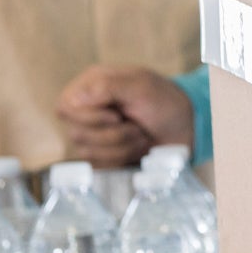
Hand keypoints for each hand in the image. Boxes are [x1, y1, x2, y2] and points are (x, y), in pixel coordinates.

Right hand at [55, 65, 195, 168]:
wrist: (186, 128)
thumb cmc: (165, 101)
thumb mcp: (141, 86)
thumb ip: (107, 86)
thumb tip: (74, 99)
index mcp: (91, 86)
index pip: (65, 106)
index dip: (88, 116)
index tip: (115, 114)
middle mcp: (87, 110)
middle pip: (76, 133)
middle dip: (113, 133)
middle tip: (135, 122)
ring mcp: (93, 135)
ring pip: (87, 153)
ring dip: (122, 145)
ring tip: (140, 132)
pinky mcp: (102, 156)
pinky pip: (99, 166)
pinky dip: (124, 157)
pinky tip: (138, 147)